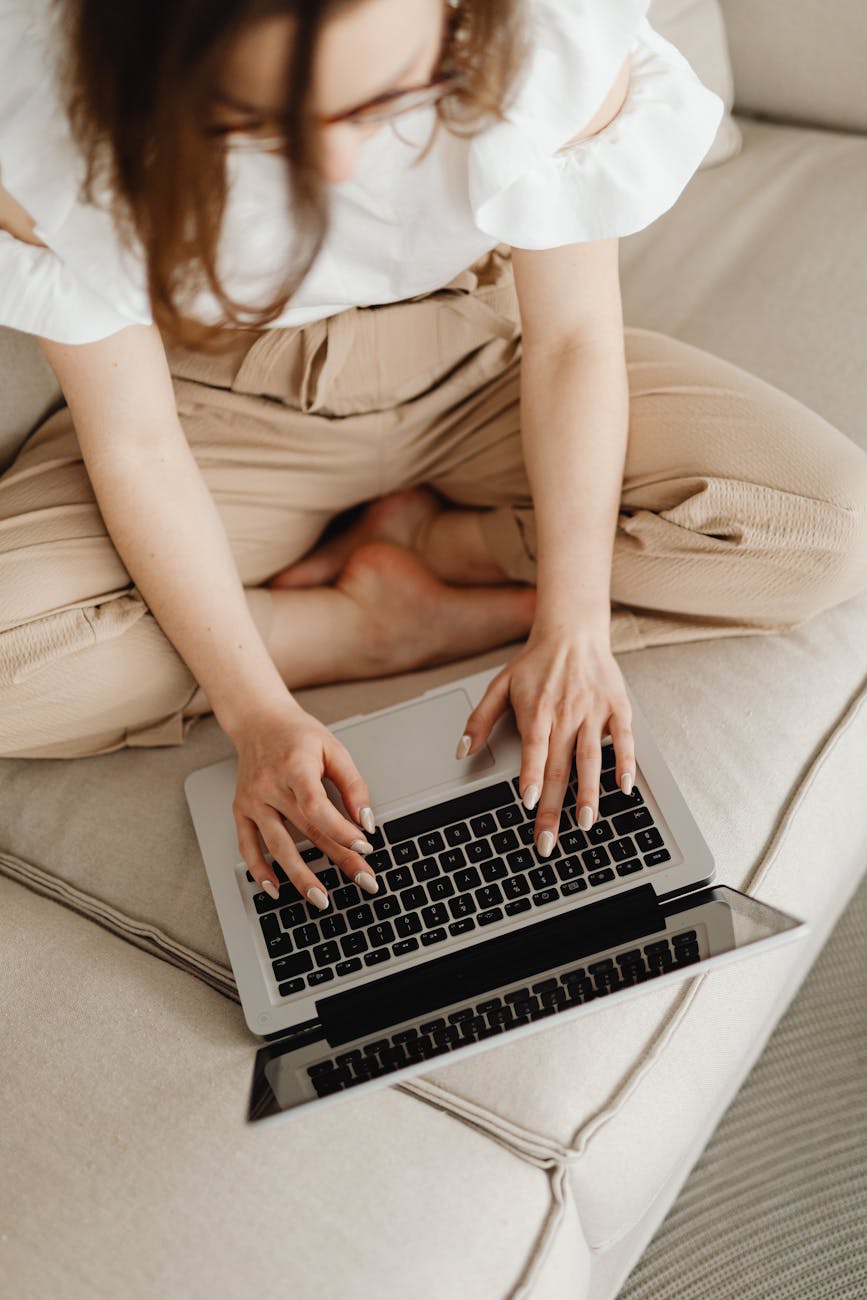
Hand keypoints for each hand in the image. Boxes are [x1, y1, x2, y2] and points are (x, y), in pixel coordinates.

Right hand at [231, 697, 379, 909]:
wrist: (258, 721)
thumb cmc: (298, 734)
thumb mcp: (334, 748)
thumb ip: (353, 784)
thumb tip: (366, 820)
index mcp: (294, 767)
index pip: (317, 807)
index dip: (341, 830)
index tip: (364, 846)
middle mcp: (269, 786)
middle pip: (306, 831)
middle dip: (338, 859)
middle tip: (364, 880)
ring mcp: (252, 800)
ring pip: (277, 846)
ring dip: (299, 876)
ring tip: (321, 898)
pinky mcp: (241, 810)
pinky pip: (248, 846)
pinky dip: (260, 870)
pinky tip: (274, 889)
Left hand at [456, 626, 634, 855]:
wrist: (573, 632)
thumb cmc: (535, 662)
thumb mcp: (499, 685)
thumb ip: (479, 719)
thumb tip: (462, 751)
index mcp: (537, 710)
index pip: (534, 749)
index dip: (533, 776)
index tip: (530, 802)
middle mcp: (566, 713)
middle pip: (560, 766)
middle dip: (554, 807)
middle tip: (549, 840)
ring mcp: (594, 711)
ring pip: (591, 758)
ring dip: (589, 792)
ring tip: (587, 823)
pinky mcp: (617, 707)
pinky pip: (624, 739)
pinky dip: (625, 763)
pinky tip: (624, 788)